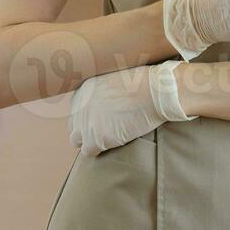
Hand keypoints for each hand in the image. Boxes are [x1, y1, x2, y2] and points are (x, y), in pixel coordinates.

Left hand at [68, 60, 196, 156]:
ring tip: (107, 139)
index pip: (77, 110)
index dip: (89, 117)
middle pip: (74, 125)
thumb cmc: (144, 83)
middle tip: (106, 130)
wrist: (155, 92)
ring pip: (77, 140)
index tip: (101, 119)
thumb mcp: (115, 78)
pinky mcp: (96, 138)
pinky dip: (98, 150)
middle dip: (87, 129)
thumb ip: (103, 91)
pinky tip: (112, 144)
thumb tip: (104, 103)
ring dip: (90, 141)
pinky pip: (88, 151)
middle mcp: (80, 105)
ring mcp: (86, 122)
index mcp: (84, 89)